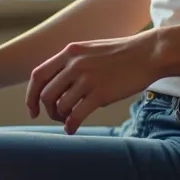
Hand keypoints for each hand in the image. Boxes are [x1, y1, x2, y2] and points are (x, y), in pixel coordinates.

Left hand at [26, 33, 162, 134]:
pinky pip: (76, 115)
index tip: (33, 110)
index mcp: (70, 52)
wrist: (149, 53)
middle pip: (46, 94)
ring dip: (60, 118)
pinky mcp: (101, 93)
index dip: (30, 96)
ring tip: (69, 120)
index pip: (38, 76)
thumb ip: (73, 63)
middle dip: (47, 110)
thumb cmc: (123, 54)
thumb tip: (58, 86)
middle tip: (57, 116)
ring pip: (60, 106)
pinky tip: (73, 130)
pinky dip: (70, 126)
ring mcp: (87, 79)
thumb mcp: (91, 50)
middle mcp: (74, 64)